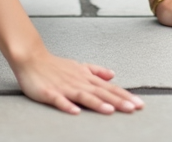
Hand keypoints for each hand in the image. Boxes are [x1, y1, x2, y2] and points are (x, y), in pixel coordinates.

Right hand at [11, 49, 144, 115]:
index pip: (109, 88)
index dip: (125, 95)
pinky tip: (75, 112)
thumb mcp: (79, 66)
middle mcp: (78, 82)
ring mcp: (64, 87)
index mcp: (86, 77)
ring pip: (84, 96)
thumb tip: (113, 75)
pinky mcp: (49, 92)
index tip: (139, 103)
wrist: (31, 58)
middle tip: (134, 108)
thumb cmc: (55, 65)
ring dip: (98, 103)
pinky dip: (67, 106)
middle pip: (101, 92)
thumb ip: (96, 71)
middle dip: (118, 101)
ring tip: (110, 110)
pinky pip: (59, 100)